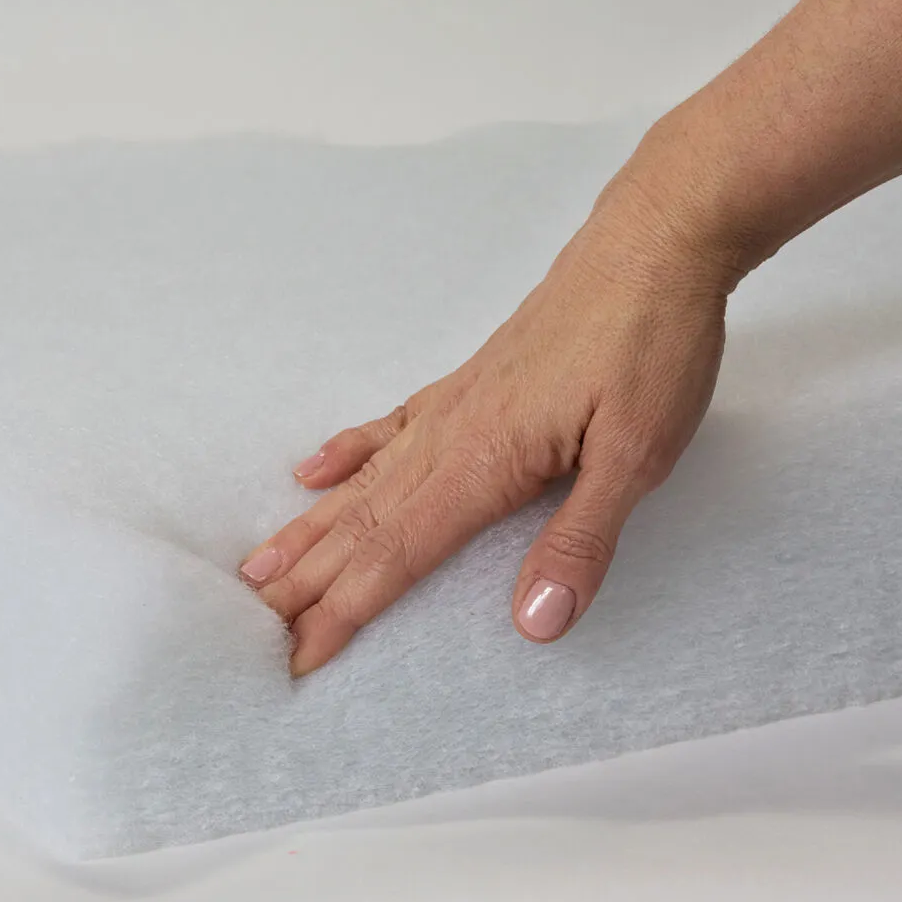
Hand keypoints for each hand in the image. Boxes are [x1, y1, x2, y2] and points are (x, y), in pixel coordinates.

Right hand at [239, 117, 750, 675]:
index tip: (296, 657)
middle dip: (304, 583)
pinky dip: (346, 453)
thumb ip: (580, 542)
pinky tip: (313, 469)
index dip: (345, 611)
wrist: (654, 243)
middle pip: (362, 523)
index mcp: (485, 461)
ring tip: (258, 567)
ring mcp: (454, 403)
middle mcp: (451, 434)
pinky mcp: (469, 381)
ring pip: (363, 479)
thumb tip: (533, 626)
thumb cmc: (650, 347)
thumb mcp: (638, 456)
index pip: (397, 554)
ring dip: (310, 529)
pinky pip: (388, 426)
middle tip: (247, 629)